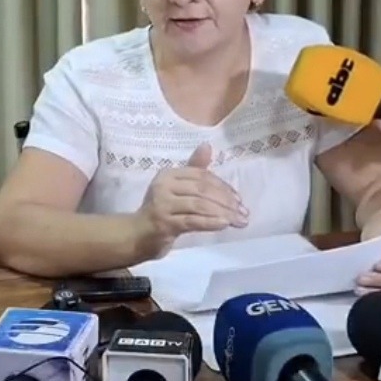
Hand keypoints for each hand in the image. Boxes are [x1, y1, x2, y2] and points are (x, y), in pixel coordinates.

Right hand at [134, 143, 248, 257]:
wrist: (137, 235)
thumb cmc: (162, 211)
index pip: (202, 176)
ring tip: (239, 221)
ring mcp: (162, 204)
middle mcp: (164, 185)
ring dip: (223, 213)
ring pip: (199, 205)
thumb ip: (194, 170)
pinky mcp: (164, 223)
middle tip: (244, 213)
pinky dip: (211, 222)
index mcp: (169, 174)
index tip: (239, 200)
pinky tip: (224, 225)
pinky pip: (193, 220)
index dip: (223, 187)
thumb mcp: (178, 188)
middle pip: (202, 189)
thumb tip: (208, 146)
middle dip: (226, 201)